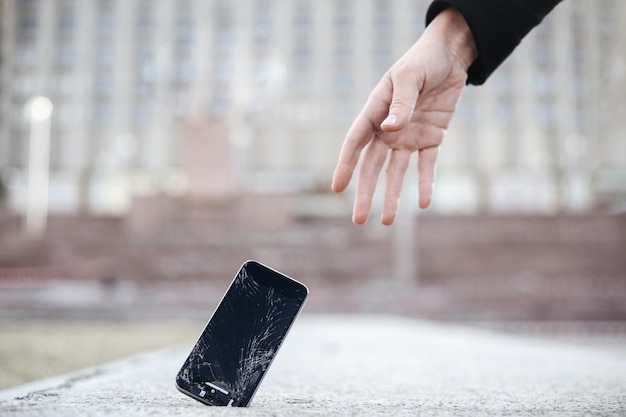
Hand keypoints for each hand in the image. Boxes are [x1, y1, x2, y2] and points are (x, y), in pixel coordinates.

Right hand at [331, 8, 476, 224]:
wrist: (451, 56)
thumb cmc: (423, 61)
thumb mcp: (410, 76)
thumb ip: (400, 103)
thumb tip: (389, 129)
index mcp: (375, 111)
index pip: (355, 142)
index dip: (345, 165)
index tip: (337, 187)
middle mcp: (388, 129)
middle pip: (372, 166)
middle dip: (365, 192)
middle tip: (359, 219)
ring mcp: (408, 136)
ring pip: (396, 172)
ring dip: (393, 195)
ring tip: (388, 221)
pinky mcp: (431, 139)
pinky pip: (427, 165)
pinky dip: (426, 183)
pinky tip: (424, 203)